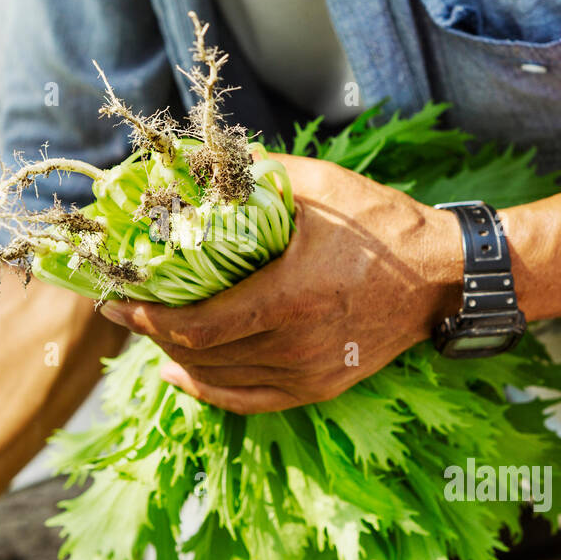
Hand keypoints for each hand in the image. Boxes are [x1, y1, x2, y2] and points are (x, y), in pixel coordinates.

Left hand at [99, 154, 463, 412]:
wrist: (442, 276)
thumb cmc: (382, 227)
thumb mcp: (320, 187)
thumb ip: (258, 173)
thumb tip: (201, 160)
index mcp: (288, 299)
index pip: (197, 325)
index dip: (148, 317)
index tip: (117, 299)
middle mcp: (295, 346)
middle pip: (200, 354)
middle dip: (151, 332)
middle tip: (125, 308)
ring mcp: (308, 374)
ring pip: (219, 378)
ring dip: (176, 357)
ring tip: (149, 331)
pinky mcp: (319, 387)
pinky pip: (249, 400)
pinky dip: (208, 390)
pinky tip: (180, 374)